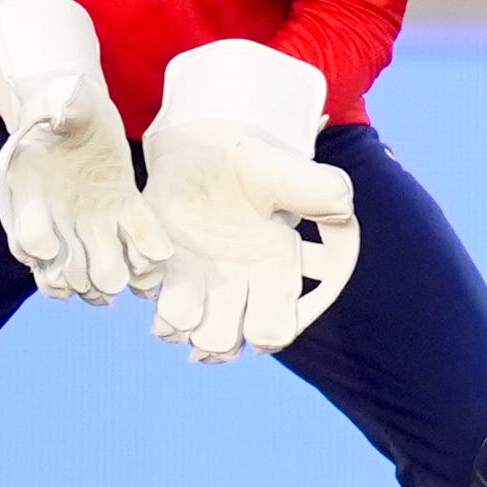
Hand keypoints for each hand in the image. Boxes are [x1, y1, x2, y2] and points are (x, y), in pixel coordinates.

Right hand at [0, 0, 152, 303]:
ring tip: (128, 278)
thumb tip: (28, 70)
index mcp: (30, 199)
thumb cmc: (62, 105)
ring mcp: (90, 225)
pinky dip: (146, 255)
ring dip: (111, 279)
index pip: (25, 237)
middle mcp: (58, 222)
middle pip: (61, 269)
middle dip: (79, 277)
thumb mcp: (57, 100)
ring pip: (96, 270)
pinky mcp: (124, 217)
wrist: (86, 113)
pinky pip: (136, 246)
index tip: (44, 248)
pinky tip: (156, 256)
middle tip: (101, 279)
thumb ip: (47, 100)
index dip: (34, 245)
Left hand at [135, 40, 358, 362]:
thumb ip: (322, 192)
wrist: (210, 144)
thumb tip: (342, 211)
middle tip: (206, 308)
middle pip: (220, 342)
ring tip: (176, 288)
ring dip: (173, 317)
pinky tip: (155, 257)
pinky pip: (144, 287)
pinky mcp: (157, 261)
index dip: (264, 332)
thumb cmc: (257, 163)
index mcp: (273, 275)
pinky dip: (145, 278)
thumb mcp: (293, 173)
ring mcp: (191, 277)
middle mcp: (232, 286)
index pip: (272, 331)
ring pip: (178, 328)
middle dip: (212, 335)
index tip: (253, 314)